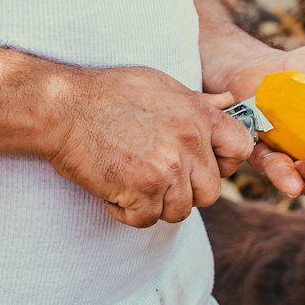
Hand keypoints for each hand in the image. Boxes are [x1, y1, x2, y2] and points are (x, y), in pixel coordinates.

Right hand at [49, 65, 252, 227]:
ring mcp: (168, 168)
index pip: (241, 148)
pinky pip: (146, 219)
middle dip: (184, 191)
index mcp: (198, 115)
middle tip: (154, 177)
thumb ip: (197, 101)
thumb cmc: (107, 93)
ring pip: (178, 210)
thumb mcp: (160, 85)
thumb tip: (229, 101)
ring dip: (154, 203)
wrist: (64, 107)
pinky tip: (112, 190)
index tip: (202, 165)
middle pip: (210, 192)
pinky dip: (126, 211)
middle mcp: (190, 142)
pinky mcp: (142, 189)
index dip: (225, 163)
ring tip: (129, 181)